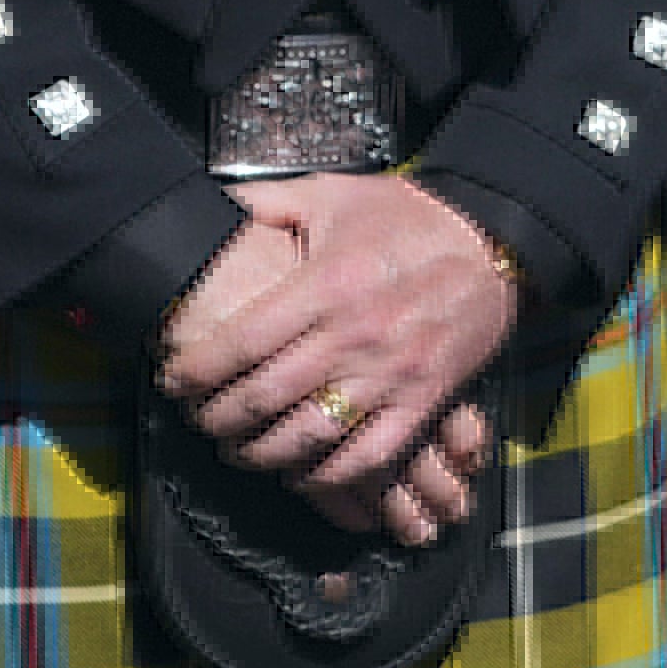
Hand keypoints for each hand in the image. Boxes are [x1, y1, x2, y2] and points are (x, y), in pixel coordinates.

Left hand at [154, 176, 512, 536]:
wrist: (495, 241)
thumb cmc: (408, 217)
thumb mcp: (334, 192)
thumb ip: (268, 201)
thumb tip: (211, 202)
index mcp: (327, 283)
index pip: (242, 341)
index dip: (196, 369)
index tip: (172, 378)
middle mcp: (355, 334)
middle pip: (266, 395)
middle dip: (217, 417)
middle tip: (198, 420)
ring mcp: (391, 373)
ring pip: (310, 434)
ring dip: (262, 454)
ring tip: (237, 452)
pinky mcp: (424, 400)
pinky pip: (369, 455)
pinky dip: (329, 475)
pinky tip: (301, 474)